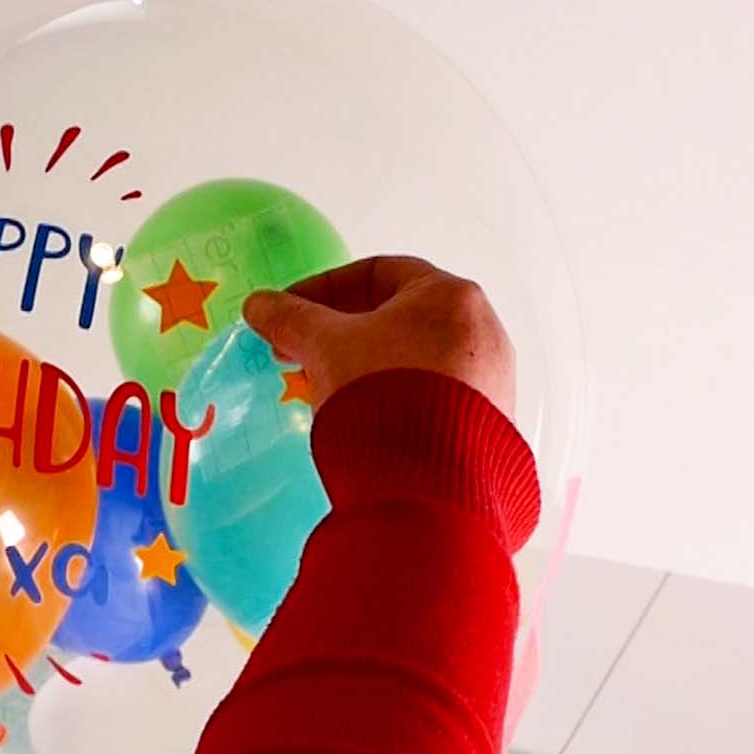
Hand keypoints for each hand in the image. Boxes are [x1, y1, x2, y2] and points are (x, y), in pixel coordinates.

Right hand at [241, 255, 514, 412]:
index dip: (325, 287)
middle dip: (346, 331)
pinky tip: (369, 421)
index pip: (379, 271)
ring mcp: (493, 377)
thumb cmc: (381, 393)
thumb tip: (260, 305)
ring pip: (420, 357)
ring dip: (371, 366)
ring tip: (332, 390)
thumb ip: (290, 318)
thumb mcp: (324, 346)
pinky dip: (400, 397)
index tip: (292, 311)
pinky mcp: (491, 422)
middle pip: (401, 315)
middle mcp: (483, 329)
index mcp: (450, 294)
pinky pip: (438, 395)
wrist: (427, 483)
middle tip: (306, 352)